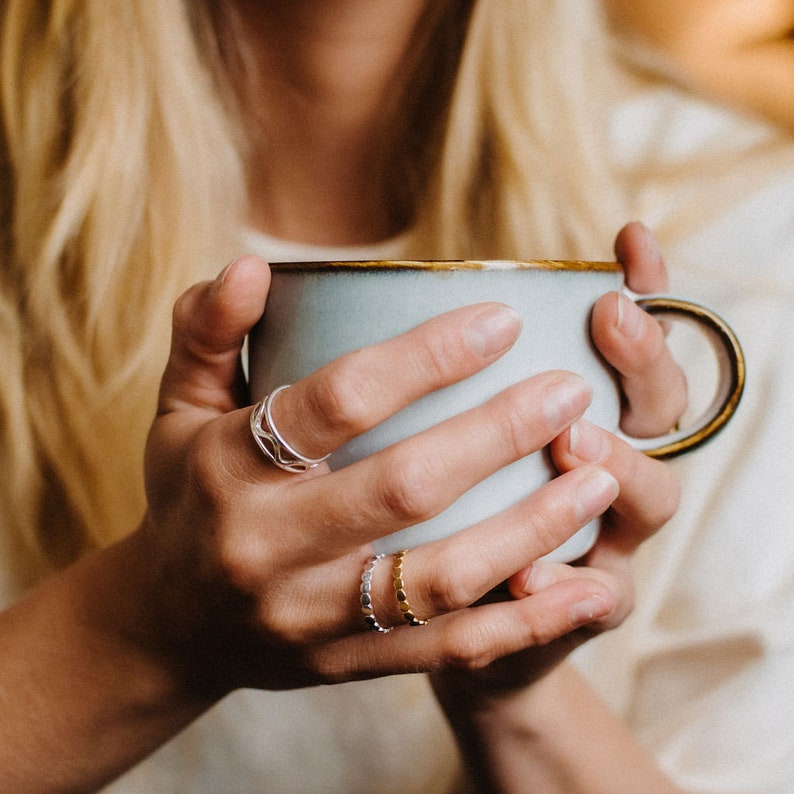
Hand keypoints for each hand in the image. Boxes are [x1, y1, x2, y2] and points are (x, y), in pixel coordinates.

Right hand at [136, 255, 631, 696]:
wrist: (171, 626)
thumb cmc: (189, 496)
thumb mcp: (177, 409)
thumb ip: (208, 332)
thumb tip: (254, 265)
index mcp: (228, 469)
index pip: (337, 402)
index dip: (425, 357)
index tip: (502, 321)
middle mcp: (268, 548)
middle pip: (405, 487)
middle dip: (499, 434)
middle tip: (571, 392)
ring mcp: (312, 617)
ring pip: (441, 577)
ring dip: (532, 528)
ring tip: (602, 479)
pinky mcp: (348, 664)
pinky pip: (449, 649)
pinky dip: (526, 620)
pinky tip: (590, 589)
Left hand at [432, 223, 683, 701]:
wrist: (455, 613)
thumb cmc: (432, 499)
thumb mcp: (422, 422)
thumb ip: (391, 363)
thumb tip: (281, 275)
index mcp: (577, 407)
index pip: (628, 335)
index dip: (644, 286)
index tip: (628, 239)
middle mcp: (607, 463)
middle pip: (660, 405)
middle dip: (643, 358)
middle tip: (610, 316)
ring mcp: (606, 534)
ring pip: (651, 496)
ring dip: (622, 467)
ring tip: (576, 444)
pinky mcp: (584, 606)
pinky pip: (600, 598)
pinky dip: (575, 591)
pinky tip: (536, 582)